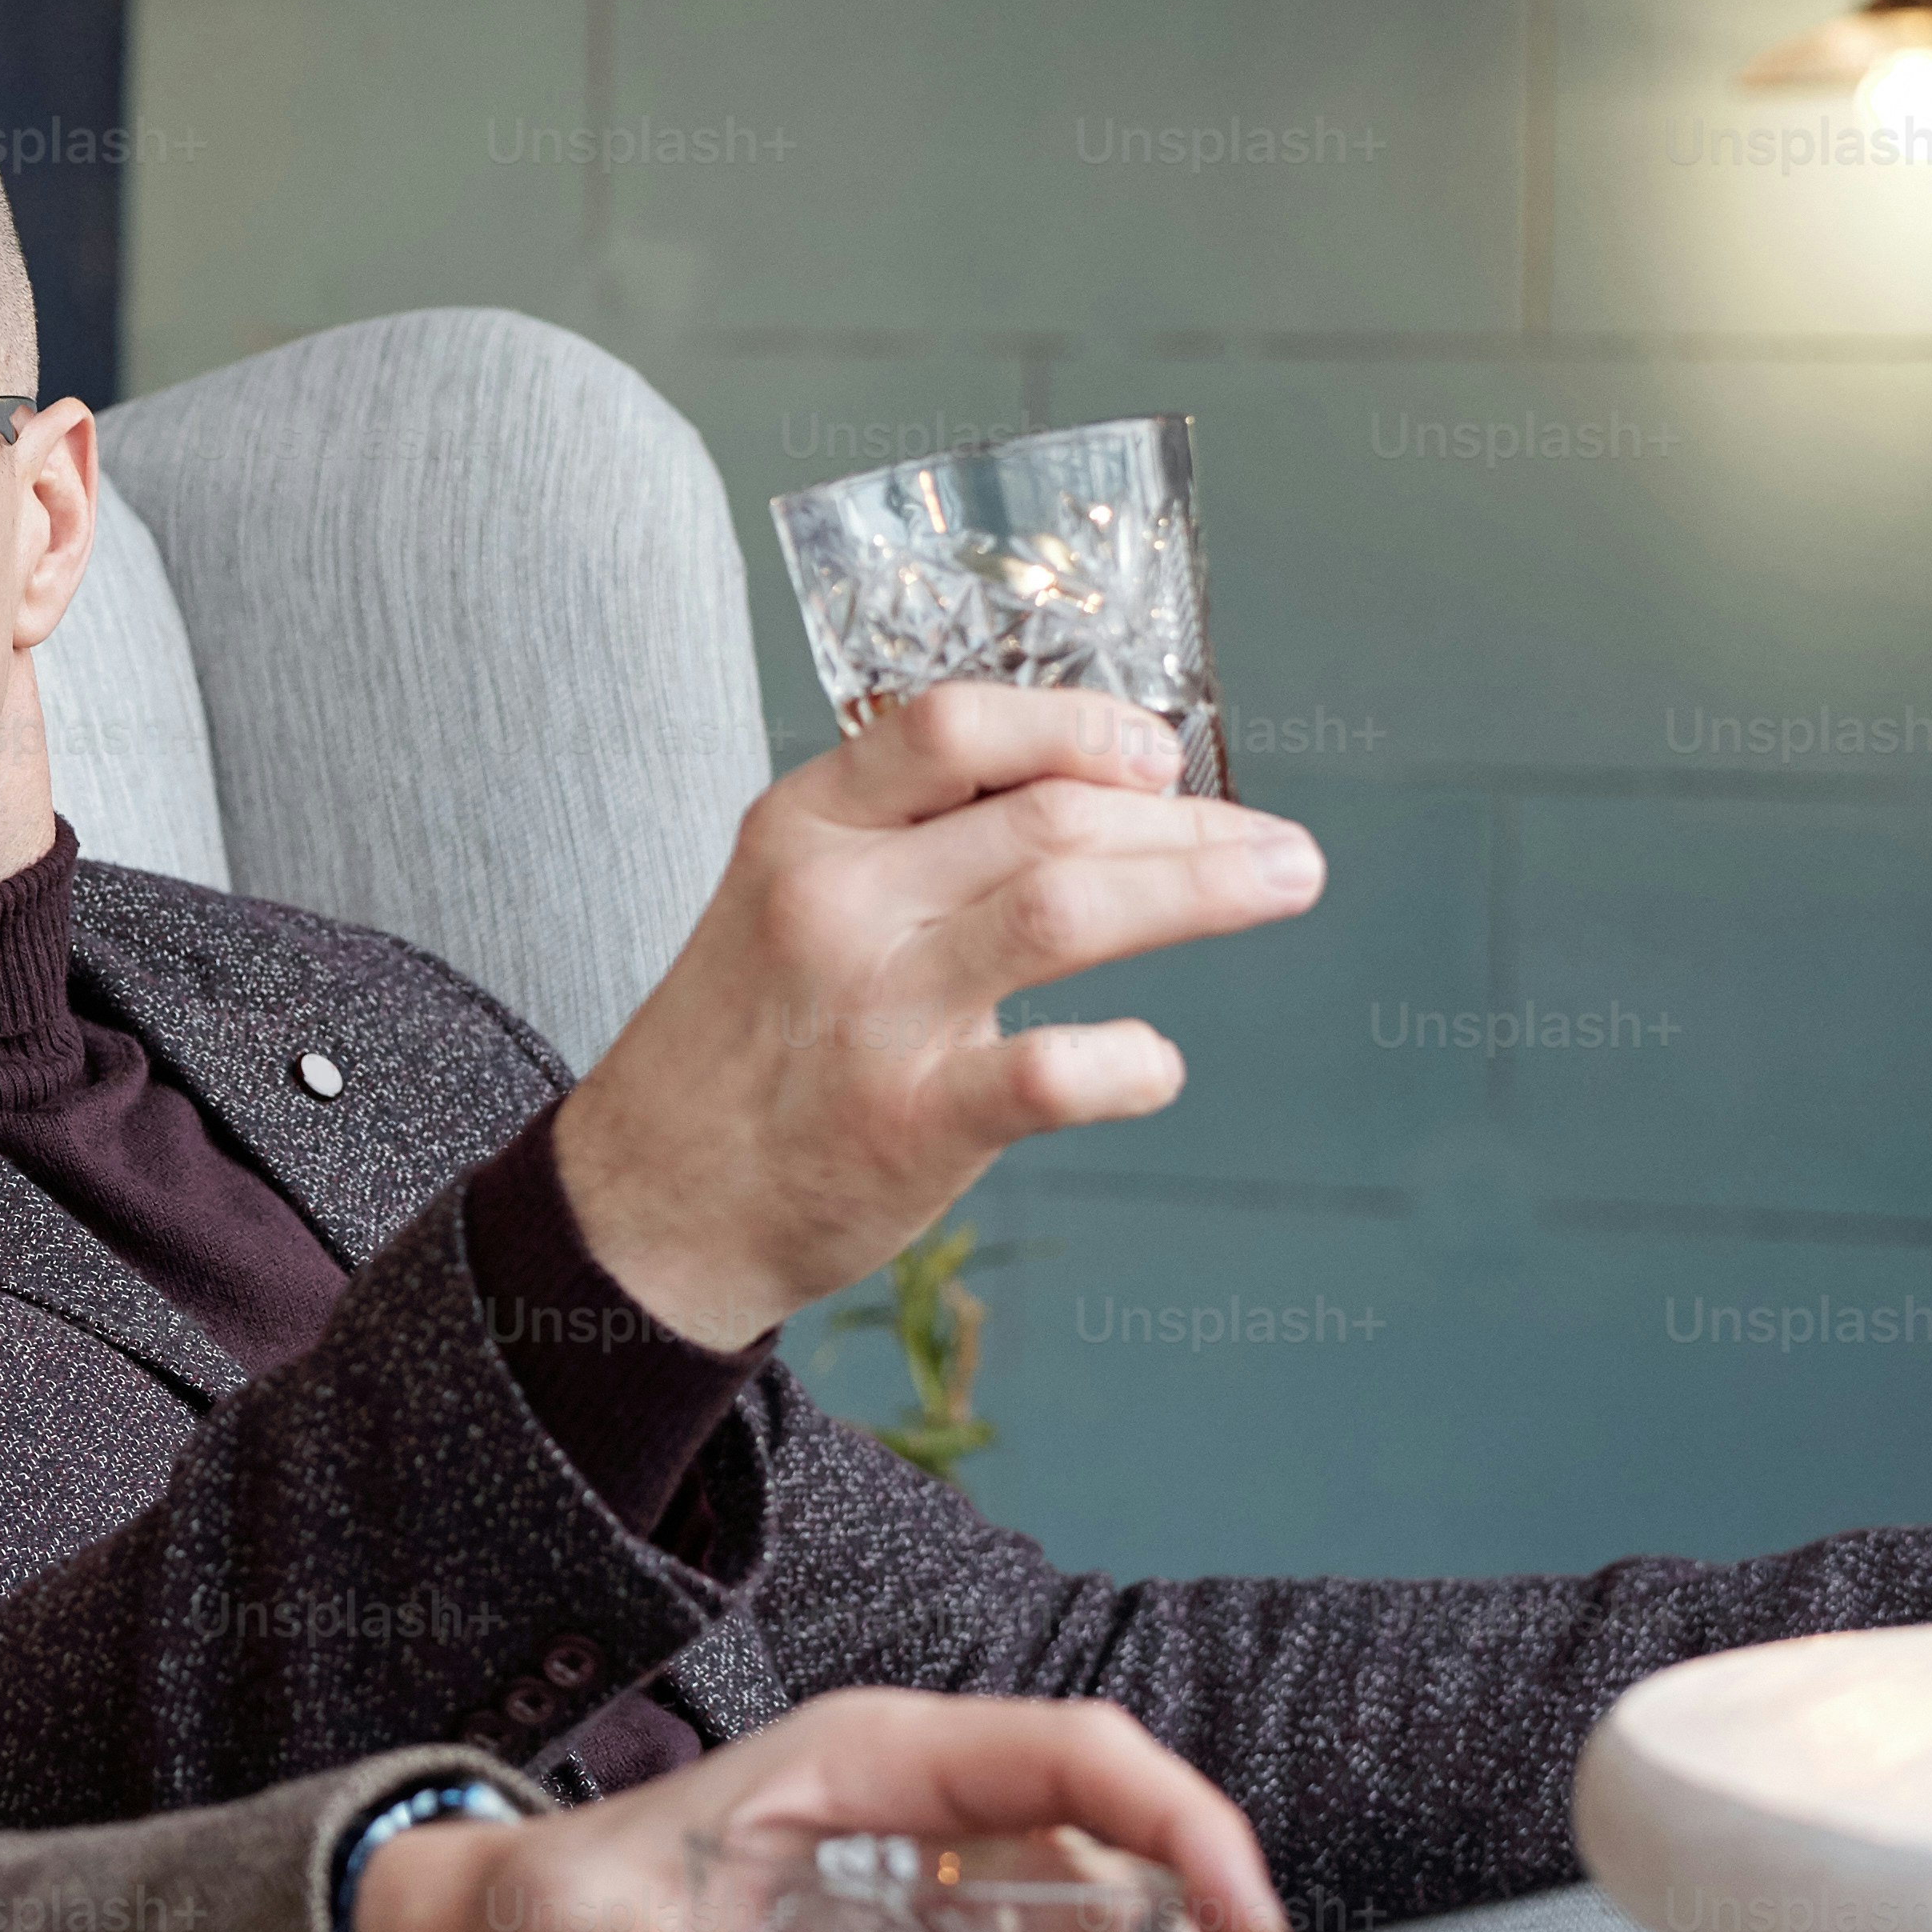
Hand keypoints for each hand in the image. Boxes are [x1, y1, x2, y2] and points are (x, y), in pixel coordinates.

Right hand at [555, 684, 1324, 1350]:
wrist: (648, 1205)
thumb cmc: (744, 1047)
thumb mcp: (783, 898)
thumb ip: (908, 843)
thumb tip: (1088, 795)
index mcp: (803, 829)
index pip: (952, 725)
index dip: (1078, 725)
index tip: (1158, 752)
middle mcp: (833, 903)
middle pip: (1047, 815)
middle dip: (1189, 819)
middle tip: (1273, 843)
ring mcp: (872, 1011)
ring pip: (1066, 907)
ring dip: (1201, 888)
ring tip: (1283, 882)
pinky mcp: (909, 1119)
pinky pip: (1055, 1070)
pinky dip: (1133, 1059)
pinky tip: (1154, 1061)